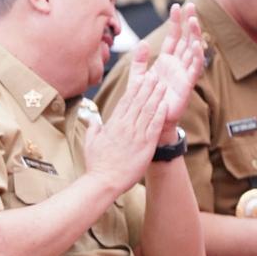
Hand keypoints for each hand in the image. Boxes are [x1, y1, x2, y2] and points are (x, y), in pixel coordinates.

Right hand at [84, 46, 168, 194]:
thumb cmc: (97, 164)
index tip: (141, 78)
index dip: (135, 88)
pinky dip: (159, 114)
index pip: (125, 101)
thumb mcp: (91, 142)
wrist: (104, 181)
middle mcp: (125, 126)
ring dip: (156, 97)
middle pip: (138, 102)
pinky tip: (165, 105)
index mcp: (113, 124)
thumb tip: (93, 120)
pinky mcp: (145, 145)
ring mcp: (136, 135)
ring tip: (163, 85)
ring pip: (147, 111)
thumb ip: (94, 128)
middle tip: (156, 74)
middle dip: (148, 87)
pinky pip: (154, 126)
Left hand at [149, 3, 204, 142]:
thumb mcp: (138, 78)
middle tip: (191, 6)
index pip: (173, 37)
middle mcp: (178, 65)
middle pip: (186, 39)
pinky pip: (195, 68)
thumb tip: (142, 43)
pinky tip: (197, 44)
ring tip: (194, 20)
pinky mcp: (187, 84)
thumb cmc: (147, 100)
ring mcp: (184, 73)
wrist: (152, 120)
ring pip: (192, 50)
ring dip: (194, 35)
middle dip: (189, 23)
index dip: (176, 22)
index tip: (177, 6)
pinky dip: (197, 56)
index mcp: (166, 61)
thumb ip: (139, 61)